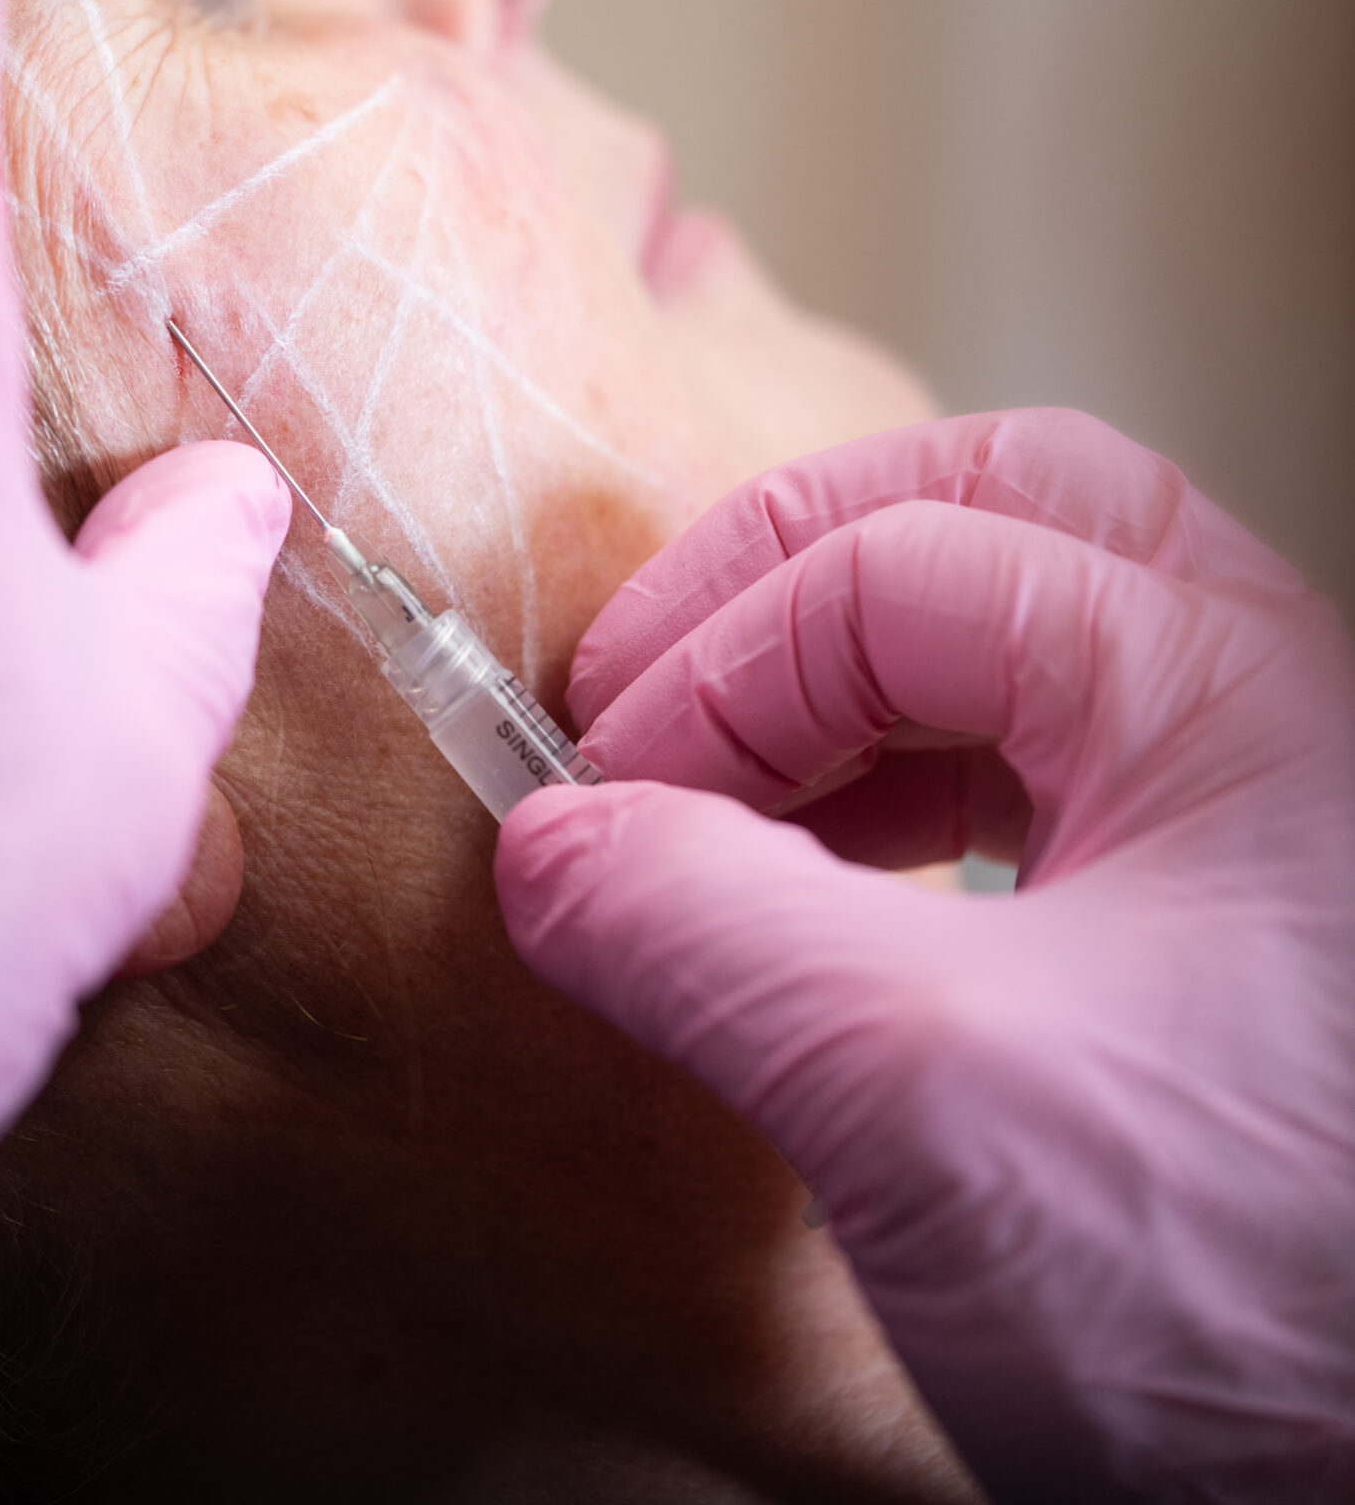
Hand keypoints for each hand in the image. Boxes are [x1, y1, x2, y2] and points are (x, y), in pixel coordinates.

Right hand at [496, 410, 1354, 1500]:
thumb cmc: (1265, 1301)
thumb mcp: (924, 1100)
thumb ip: (705, 933)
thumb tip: (550, 843)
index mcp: (1220, 684)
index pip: (896, 570)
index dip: (715, 669)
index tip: (599, 807)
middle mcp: (1264, 702)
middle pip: (998, 512)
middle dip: (798, 569)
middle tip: (658, 678)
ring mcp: (1263, 804)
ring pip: (1032, 623)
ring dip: (851, 677)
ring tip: (726, 786)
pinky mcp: (1239, 917)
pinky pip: (1055, 760)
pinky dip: (917, 781)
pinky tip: (832, 876)